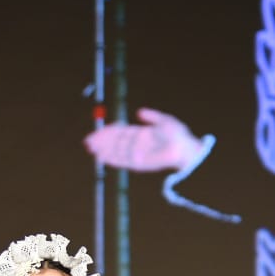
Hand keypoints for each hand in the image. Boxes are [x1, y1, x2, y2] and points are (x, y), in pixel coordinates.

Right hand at [84, 107, 204, 171]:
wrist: (186, 150)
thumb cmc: (179, 135)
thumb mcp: (164, 120)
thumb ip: (152, 116)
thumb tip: (139, 112)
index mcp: (142, 134)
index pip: (121, 132)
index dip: (109, 132)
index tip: (98, 131)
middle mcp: (137, 145)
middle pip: (116, 142)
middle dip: (102, 141)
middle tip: (88, 140)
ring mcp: (137, 154)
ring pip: (116, 151)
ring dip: (103, 149)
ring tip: (91, 148)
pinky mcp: (139, 163)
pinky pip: (122, 161)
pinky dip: (112, 159)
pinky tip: (102, 157)